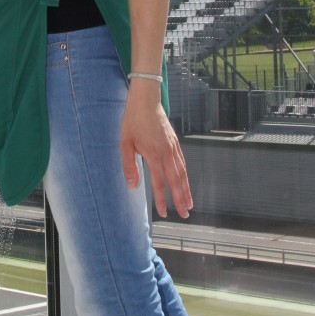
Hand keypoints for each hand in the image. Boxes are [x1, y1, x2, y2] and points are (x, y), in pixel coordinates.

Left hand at [120, 83, 192, 218]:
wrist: (146, 100)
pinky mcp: (175, 142)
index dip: (161, 199)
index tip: (163, 213)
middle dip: (180, 199)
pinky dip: (185, 175)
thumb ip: (129, 166)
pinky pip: (182, 162)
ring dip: (186, 189)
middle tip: (186, 215)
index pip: (159, 182)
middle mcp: (167, 152)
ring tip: (189, 203)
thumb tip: (133, 186)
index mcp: (154, 154)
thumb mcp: (125, 143)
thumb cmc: (132, 120)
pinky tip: (185, 182)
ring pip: (182, 172)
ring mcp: (173, 147)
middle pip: (176, 181)